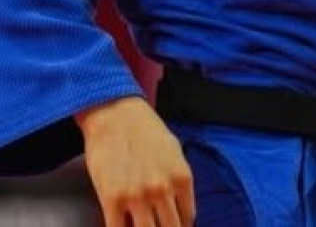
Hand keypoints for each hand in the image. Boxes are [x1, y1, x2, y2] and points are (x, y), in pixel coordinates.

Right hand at [76, 96, 194, 226]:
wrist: (117, 114)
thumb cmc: (146, 130)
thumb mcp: (174, 152)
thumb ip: (178, 181)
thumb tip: (180, 206)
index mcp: (182, 177)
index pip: (187, 219)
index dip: (180, 226)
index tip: (173, 225)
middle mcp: (163, 189)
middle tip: (158, 225)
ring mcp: (137, 196)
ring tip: (140, 224)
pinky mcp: (112, 200)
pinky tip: (124, 225)